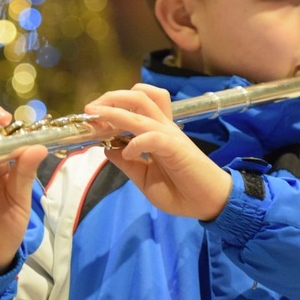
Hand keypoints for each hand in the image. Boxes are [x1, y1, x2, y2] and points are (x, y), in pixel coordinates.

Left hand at [85, 84, 231, 220]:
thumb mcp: (145, 178)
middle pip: (138, 96)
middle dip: (111, 98)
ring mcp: (170, 135)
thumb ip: (128, 164)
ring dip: (116, 110)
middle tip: (90, 109)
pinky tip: (126, 152)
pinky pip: (152, 136)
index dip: (111, 106)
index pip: (136, 104)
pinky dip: (135, 142)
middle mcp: (163, 127)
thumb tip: (107, 148)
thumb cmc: (181, 191)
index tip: (90, 118)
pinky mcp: (176, 147)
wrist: (210, 203)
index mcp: (157, 132)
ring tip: (97, 118)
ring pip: (142, 108)